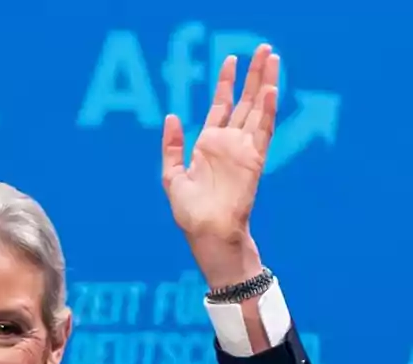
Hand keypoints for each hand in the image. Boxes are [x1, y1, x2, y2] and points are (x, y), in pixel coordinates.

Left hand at [162, 44, 278, 286]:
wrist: (207, 233)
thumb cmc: (189, 212)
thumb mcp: (172, 175)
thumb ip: (172, 146)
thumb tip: (171, 116)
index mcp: (208, 144)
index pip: (221, 106)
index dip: (226, 83)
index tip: (231, 60)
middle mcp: (229, 143)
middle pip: (245, 101)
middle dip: (254, 75)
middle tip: (264, 49)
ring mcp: (244, 150)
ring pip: (259, 110)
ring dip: (266, 84)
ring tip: (273, 58)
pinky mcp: (254, 160)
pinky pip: (263, 131)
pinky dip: (267, 111)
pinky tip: (271, 90)